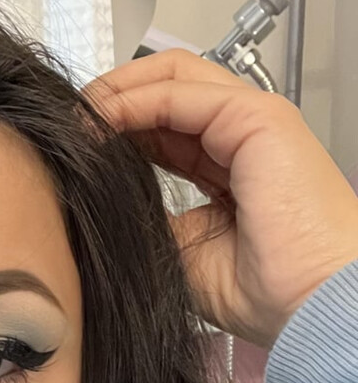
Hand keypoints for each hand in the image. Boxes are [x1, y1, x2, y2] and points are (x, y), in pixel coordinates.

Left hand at [80, 48, 357, 349]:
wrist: (313, 306)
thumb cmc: (271, 293)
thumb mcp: (182, 252)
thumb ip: (148, 217)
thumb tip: (97, 202)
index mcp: (231, 167)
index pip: (163, 123)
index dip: (115, 125)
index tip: (72, 145)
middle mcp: (244, 136)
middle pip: (167, 86)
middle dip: (112, 96)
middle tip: (68, 122)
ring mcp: (253, 120)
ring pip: (172, 76)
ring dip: (117, 92)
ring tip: (77, 119)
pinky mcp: (257, 117)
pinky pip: (180, 92)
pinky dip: (133, 100)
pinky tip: (101, 122)